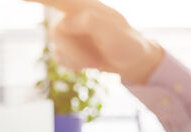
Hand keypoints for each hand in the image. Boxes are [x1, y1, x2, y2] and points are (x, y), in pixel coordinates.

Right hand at [26, 0, 163, 82]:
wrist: (134, 62)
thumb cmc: (128, 44)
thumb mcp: (114, 33)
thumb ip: (90, 23)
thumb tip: (64, 22)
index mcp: (85, 7)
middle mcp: (75, 17)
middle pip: (56, 33)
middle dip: (74, 51)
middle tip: (93, 60)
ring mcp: (72, 32)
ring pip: (57, 47)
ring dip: (77, 58)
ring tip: (95, 59)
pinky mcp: (70, 46)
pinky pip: (60, 57)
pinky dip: (74, 64)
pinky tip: (89, 64)